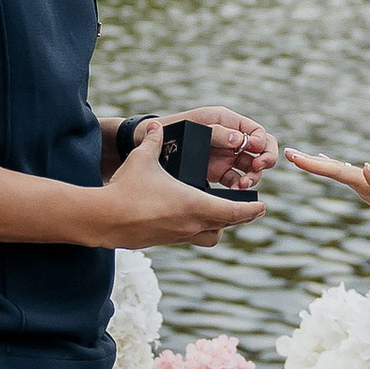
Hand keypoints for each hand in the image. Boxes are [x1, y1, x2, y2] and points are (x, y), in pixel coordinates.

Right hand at [107, 118, 266, 249]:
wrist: (105, 219)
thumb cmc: (127, 189)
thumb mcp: (143, 160)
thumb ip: (152, 141)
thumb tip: (153, 126)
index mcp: (195, 205)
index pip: (235, 211)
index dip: (252, 209)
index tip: (264, 206)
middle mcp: (192, 224)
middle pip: (227, 225)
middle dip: (239, 216)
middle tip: (249, 208)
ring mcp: (179, 236)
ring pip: (211, 236)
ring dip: (219, 226)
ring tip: (219, 214)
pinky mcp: (166, 242)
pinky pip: (193, 238)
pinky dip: (199, 230)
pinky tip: (190, 218)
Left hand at [177, 100, 277, 190]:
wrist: (153, 142)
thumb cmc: (175, 126)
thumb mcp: (196, 123)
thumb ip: (218, 131)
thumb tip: (239, 140)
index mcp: (230, 123)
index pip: (258, 132)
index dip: (261, 142)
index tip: (255, 150)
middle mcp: (232, 140)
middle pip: (262, 151)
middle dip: (266, 160)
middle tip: (258, 167)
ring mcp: (227, 157)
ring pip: (251, 168)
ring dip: (253, 176)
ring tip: (244, 183)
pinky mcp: (218, 173)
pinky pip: (236, 181)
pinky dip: (239, 186)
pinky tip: (236, 190)